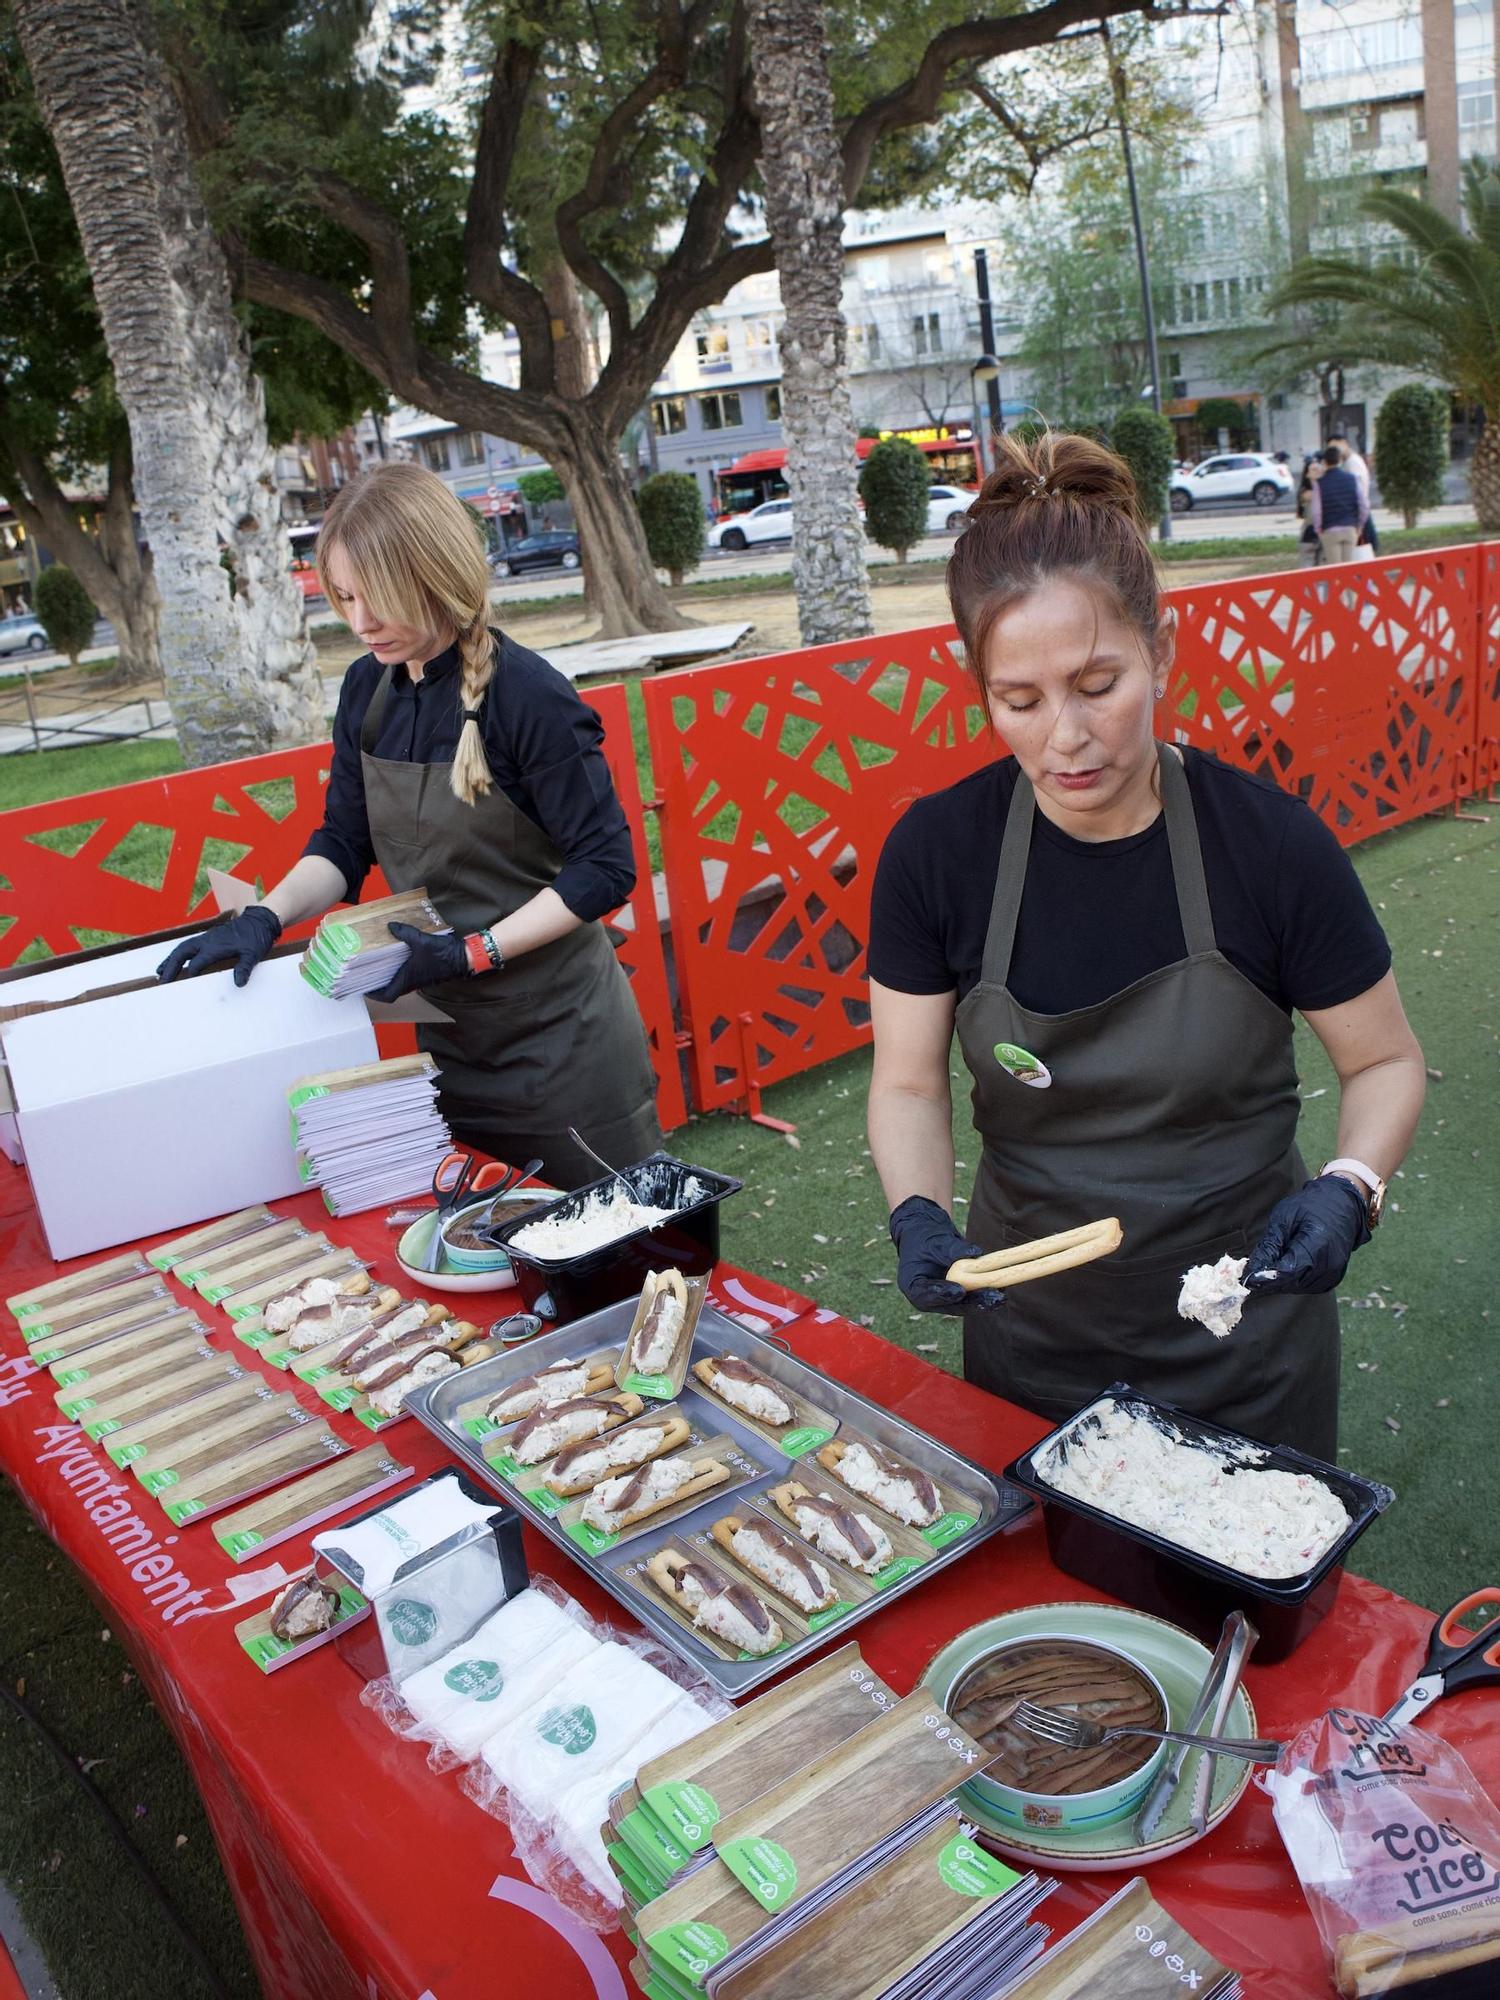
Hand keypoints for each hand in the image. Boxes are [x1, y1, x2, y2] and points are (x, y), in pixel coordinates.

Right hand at [156, 905, 281, 986]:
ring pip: (182, 948)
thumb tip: (239, 984)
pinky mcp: (208, 937)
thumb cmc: (256, 938)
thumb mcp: (253, 954)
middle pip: (181, 953)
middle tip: (162, 982)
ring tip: (160, 973)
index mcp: (215, 946)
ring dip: (170, 960)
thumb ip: (244, 968)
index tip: (183, 988)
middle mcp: (206, 941)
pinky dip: (178, 954)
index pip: (197, 963)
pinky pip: (188, 945)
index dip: (190, 975)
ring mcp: (206, 938)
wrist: (260, 920)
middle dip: (170, 968)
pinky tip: (174, 960)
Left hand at [370, 921, 469, 1001]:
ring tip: (378, 967)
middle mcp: (412, 983)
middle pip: (391, 990)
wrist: (462, 958)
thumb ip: (404, 932)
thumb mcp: (421, 940)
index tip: (364, 989)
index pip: (387, 995)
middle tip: (367, 975)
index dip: (374, 994)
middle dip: (378, 985)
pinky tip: (396, 960)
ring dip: (388, 978)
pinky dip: (398, 972)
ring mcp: (419, 980)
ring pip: (399, 984)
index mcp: (407, 978)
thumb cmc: (442, 954)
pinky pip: (407, 978)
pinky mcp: (424, 975)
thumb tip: (391, 926)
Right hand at [889, 1194, 1003, 1314]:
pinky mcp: (956, 1295)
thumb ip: (952, 1249)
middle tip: (990, 1299)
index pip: (925, 1294)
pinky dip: (984, 1294)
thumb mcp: (934, 1240)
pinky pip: (971, 1298)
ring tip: (1000, 1298)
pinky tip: (1000, 1291)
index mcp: (912, 1285)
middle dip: (971, 1303)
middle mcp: (927, 1297)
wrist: (926, 1234)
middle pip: (949, 1305)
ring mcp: (943, 1298)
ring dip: (982, 1302)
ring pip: (963, 1305)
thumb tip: (974, 1253)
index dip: (943, 1295)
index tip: (959, 1291)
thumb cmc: (925, 1236)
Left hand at [1244, 1175, 1370, 1295]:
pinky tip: (1283, 1269)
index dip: (1264, 1278)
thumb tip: (1252, 1269)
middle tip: (1248, 1275)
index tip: (1245, 1278)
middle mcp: (1329, 1265)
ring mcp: (1333, 1274)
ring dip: (1280, 1282)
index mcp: (1318, 1246)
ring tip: (1266, 1268)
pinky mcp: (1333, 1278)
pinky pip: (1307, 1286)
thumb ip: (1269, 1245)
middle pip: (1291, 1283)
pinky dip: (1293, 1281)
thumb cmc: (1311, 1206)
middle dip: (1268, 1281)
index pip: (1287, 1272)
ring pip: (1298, 1287)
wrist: (1343, 1204)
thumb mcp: (1284, 1218)